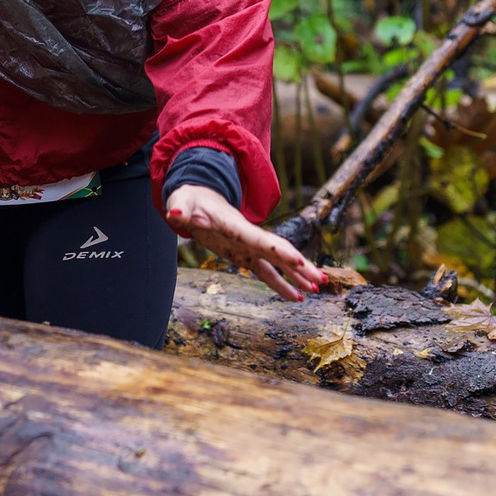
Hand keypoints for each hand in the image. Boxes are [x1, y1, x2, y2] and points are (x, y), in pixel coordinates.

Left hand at [164, 184, 323, 301]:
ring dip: (297, 276)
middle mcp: (247, 236)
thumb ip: (180, 210)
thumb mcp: (182, 203)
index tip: (299, 261)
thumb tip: (174, 215)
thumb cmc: (190, 199)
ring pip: (277, 264)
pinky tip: (296, 297)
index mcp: (236, 226)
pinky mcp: (244, 255)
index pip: (261, 239)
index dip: (279, 251)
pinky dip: (281, 284)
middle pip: (278, 252)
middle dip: (300, 266)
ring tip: (317, 290)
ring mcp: (248, 247)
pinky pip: (266, 273)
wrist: (199, 197)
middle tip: (321, 281)